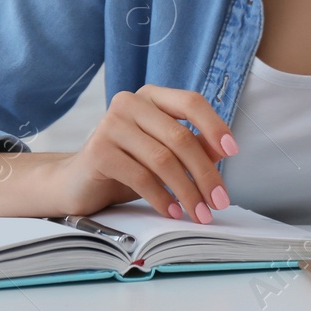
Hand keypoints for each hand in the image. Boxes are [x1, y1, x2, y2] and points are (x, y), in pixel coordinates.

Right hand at [45, 85, 237, 224]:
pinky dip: (162, 198)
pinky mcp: (98, 151)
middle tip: (219, 202)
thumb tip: (223, 150)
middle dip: (205, 173)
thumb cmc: (128, 166)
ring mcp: (111, 124)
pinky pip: (141, 177)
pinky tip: (173, 213)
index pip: (191, 102)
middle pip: (180, 137)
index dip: (215, 126)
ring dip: (187, 191)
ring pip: (163, 160)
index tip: (233, 152)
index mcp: (151, 97)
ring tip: (200, 214)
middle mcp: (130, 103)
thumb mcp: (163, 153)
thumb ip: (192, 146)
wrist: (77, 183)